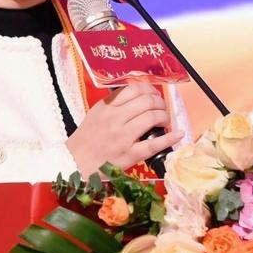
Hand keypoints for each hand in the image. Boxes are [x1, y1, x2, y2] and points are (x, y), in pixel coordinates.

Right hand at [66, 83, 180, 175]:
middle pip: (147, 101)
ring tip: (165, 121)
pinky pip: (154, 144)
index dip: (150, 90)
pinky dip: (170, 138)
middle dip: (160, 103)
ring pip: (152, 117)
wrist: (74, 163)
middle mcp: (115, 118)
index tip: (154, 95)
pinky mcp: (129, 154)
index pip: (135, 89)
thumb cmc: (85, 140)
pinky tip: (178, 134)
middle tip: (162, 109)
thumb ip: (113, 104)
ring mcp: (123, 136)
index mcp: (106, 107)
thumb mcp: (95, 114)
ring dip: (164, 116)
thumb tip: (137, 96)